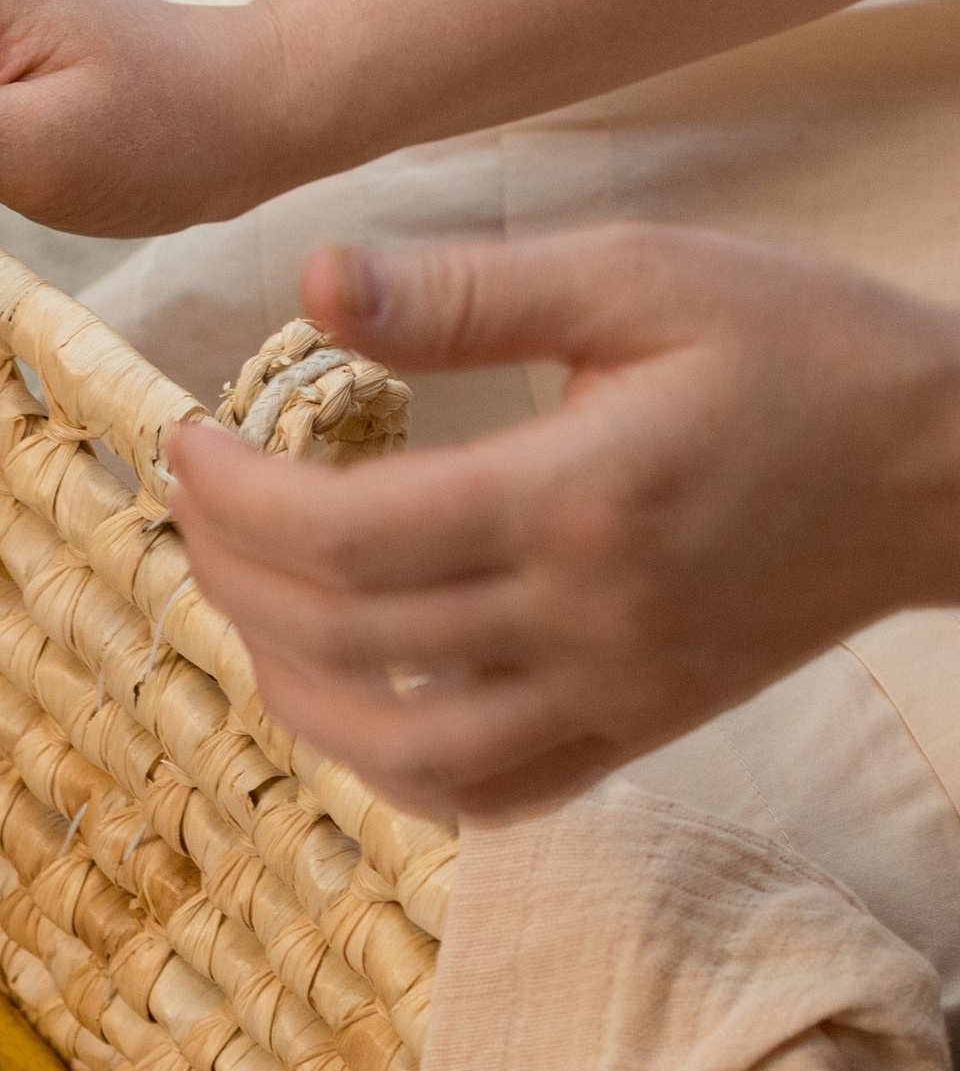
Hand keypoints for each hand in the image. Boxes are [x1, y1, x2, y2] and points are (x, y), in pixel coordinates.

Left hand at [164, 229, 959, 822]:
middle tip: (196, 510)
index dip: (236, 501)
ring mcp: (613, 694)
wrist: (949, 465)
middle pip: (350, 643)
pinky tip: (349, 704)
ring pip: (402, 753)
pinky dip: (394, 770)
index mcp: (579, 498)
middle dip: (235, 577)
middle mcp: (588, 620)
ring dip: (294, 693)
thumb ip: (466, 290)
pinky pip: (491, 797)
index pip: (348, 535)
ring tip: (246, 609)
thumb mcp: (641, 273)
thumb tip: (310, 284)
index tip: (187, 447)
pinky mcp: (639, 731)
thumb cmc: (804, 348)